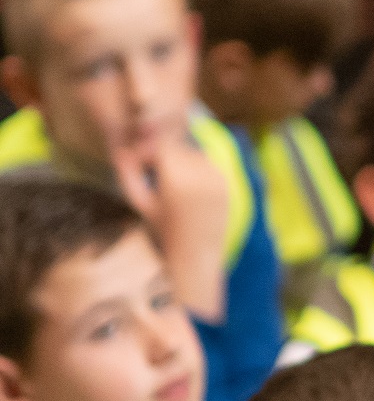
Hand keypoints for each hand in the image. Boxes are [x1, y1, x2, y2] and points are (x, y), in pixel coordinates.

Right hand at [113, 134, 229, 320]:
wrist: (197, 256)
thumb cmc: (162, 233)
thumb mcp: (141, 204)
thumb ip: (128, 175)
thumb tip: (120, 150)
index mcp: (177, 180)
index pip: (161, 144)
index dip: (147, 148)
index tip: (137, 160)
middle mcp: (201, 176)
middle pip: (178, 146)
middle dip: (162, 152)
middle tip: (149, 167)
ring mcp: (218, 179)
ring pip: (194, 152)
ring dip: (179, 158)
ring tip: (166, 178)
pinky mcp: (226, 184)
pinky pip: (207, 164)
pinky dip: (195, 167)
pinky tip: (184, 185)